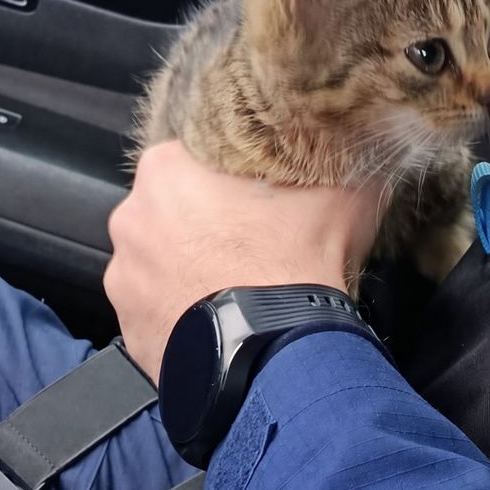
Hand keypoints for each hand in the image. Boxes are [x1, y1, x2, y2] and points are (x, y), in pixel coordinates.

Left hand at [104, 141, 385, 382]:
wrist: (273, 355)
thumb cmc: (294, 265)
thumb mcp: (338, 195)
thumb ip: (341, 156)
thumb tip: (365, 133)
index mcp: (167, 170)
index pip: (195, 157)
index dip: (229, 177)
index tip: (255, 196)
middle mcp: (132, 217)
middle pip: (171, 209)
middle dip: (204, 223)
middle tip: (250, 243)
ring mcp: (123, 275)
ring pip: (160, 261)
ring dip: (189, 270)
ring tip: (234, 286)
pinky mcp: (127, 326)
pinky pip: (155, 310)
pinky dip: (179, 313)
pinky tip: (217, 318)